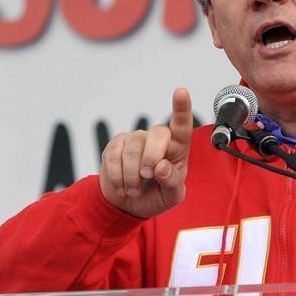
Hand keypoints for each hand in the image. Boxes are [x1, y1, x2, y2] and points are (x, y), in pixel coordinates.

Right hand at [99, 88, 192, 217]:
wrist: (128, 204)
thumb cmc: (156, 195)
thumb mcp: (171, 196)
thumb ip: (172, 182)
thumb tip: (162, 167)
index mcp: (177, 148)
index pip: (182, 125)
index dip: (182, 108)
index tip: (181, 91)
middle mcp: (157, 138)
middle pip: (157, 135)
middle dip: (152, 159)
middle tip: (147, 177)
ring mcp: (136, 139)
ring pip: (133, 150)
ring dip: (132, 176)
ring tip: (134, 189)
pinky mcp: (115, 144)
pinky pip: (114, 157)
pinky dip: (118, 177)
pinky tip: (122, 185)